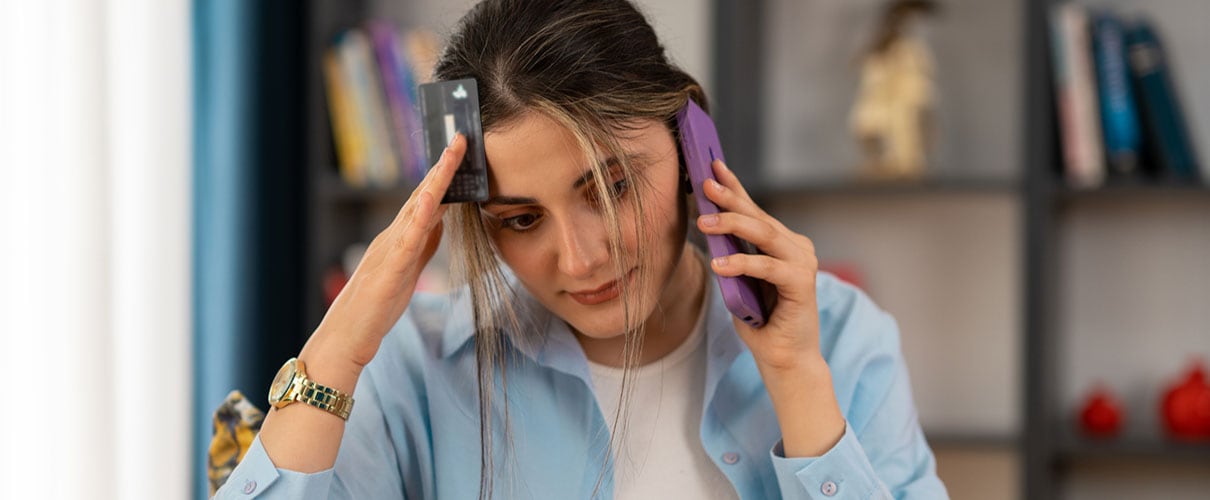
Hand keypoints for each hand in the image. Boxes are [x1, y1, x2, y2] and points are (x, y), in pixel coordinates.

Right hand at [304, 134, 466, 371]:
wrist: (346, 337)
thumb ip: (422, 246)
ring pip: (417, 206)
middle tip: (461, 139)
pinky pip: (409, 236)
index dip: (444, 176)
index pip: (426, 200)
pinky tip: (436, 197)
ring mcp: (390, 249)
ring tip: (453, 154)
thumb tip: (441, 222)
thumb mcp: (408, 271)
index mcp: (400, 239)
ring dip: (436, 179)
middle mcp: (393, 236)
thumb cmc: (375, 309)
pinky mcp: (390, 268)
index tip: (461, 153)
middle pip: (423, 194)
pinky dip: (423, 214)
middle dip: (443, 167)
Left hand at [695, 158, 844, 456]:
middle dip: (729, 198)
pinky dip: (743, 263)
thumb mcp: (737, 280)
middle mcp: (795, 246)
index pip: (753, 209)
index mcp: (780, 243)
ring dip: (732, 224)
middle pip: (758, 216)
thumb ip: (730, 253)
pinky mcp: (802, 283)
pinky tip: (720, 264)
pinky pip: (768, 266)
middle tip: (704, 185)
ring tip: (704, 223)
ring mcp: (802, 262)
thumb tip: (705, 224)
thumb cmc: (759, 320)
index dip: (734, 186)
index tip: (712, 166)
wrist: (783, 359)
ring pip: (764, 234)